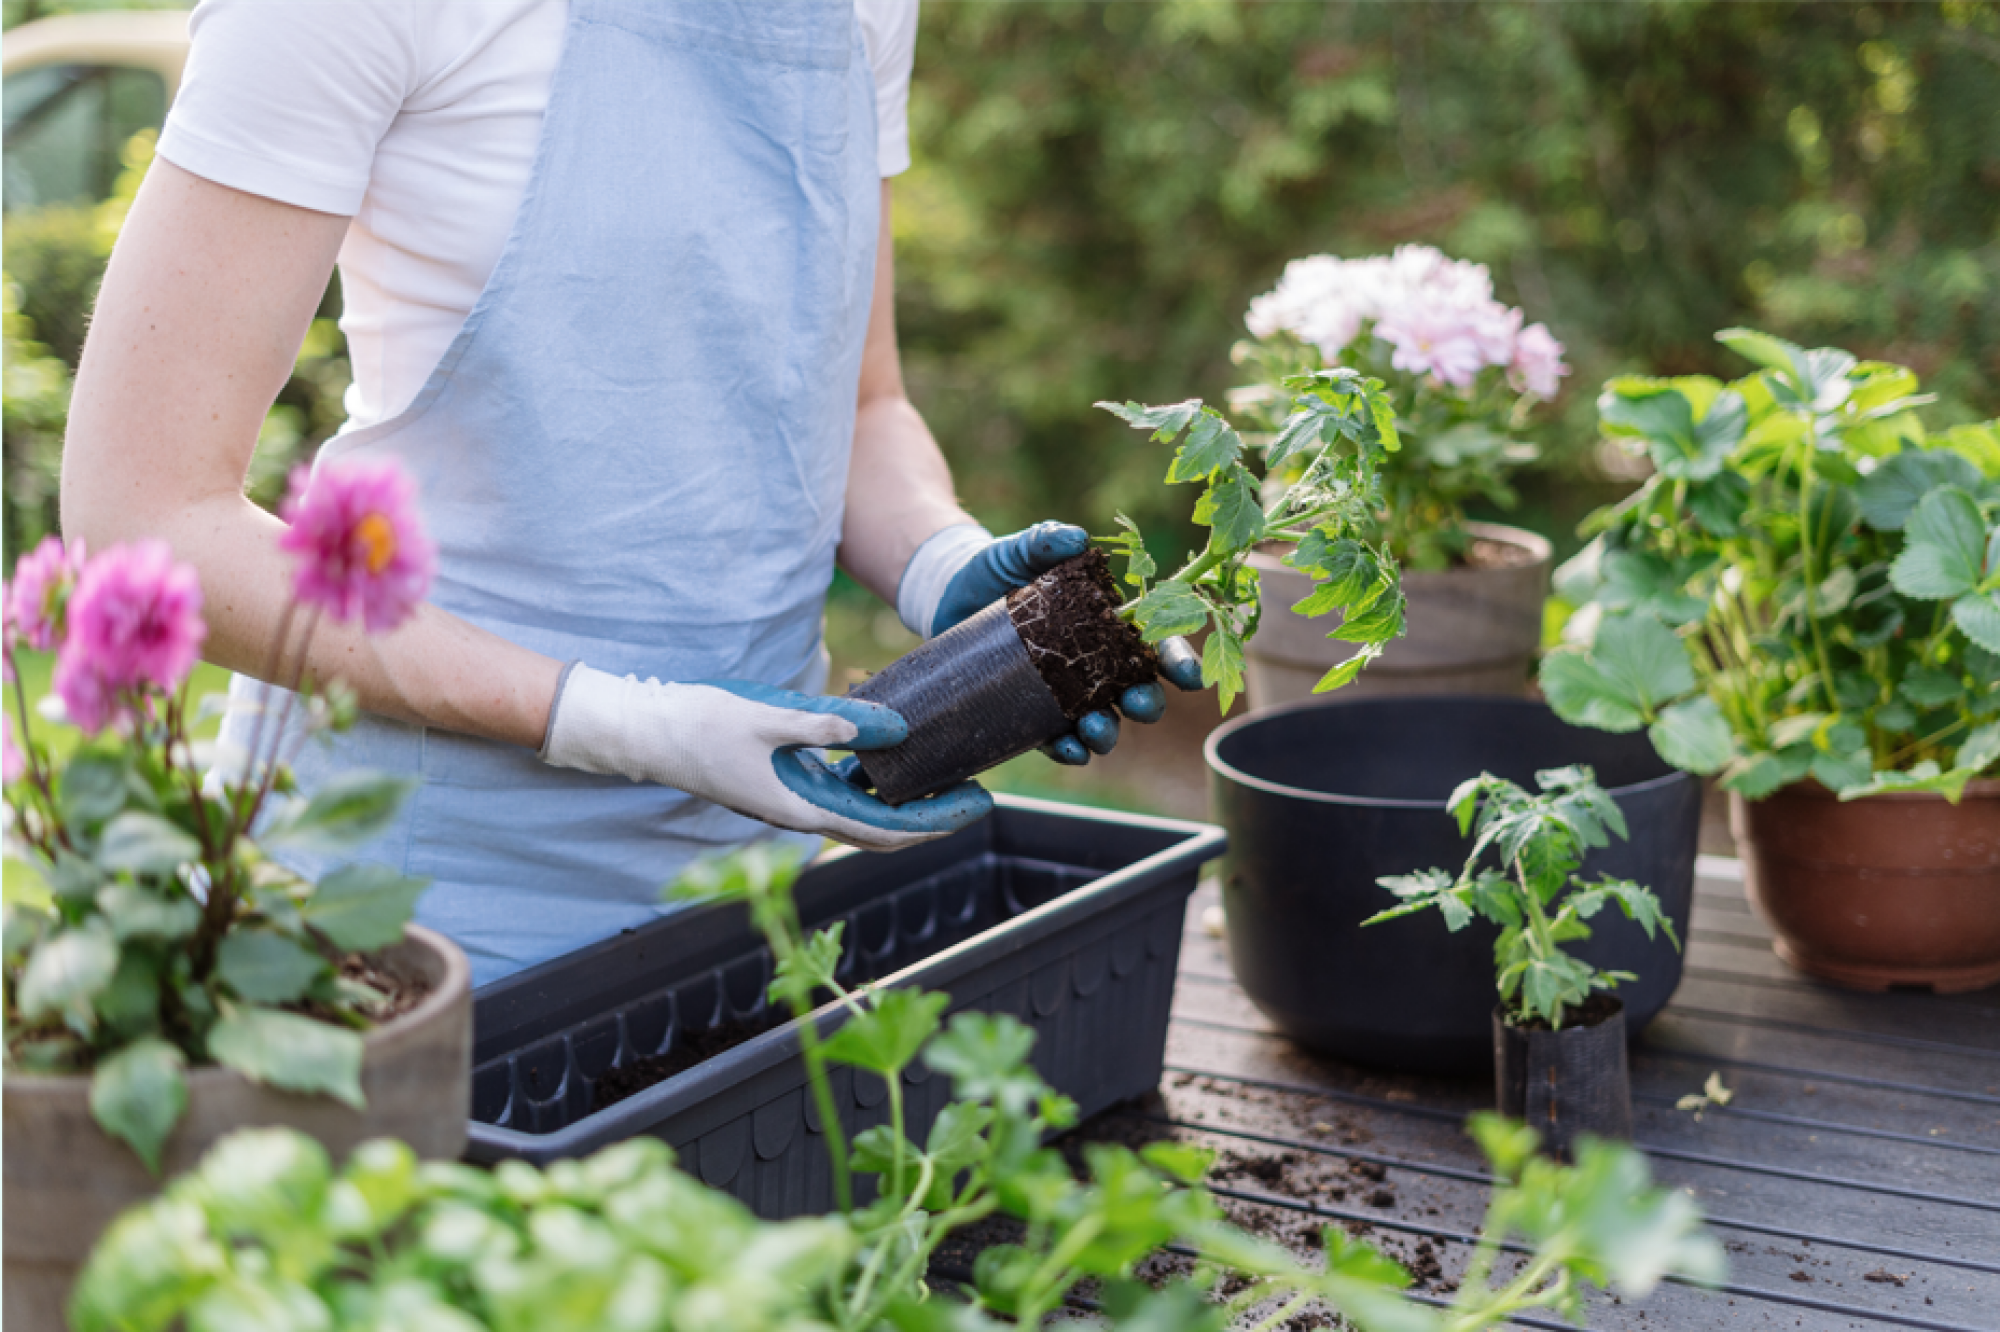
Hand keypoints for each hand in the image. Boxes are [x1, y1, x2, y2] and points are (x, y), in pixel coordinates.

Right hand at [540, 665, 991, 850]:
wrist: (645, 731)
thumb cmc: (699, 723)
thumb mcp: (770, 716)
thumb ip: (833, 723)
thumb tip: (897, 730)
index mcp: (801, 808)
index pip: (885, 830)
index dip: (936, 822)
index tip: (977, 806)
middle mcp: (801, 813)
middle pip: (882, 827)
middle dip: (932, 816)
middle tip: (978, 794)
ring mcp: (791, 799)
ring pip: (863, 811)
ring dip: (905, 800)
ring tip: (947, 774)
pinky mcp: (782, 782)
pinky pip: (840, 791)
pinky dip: (873, 782)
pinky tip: (892, 758)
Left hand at [905, 521, 1201, 767]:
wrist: (947, 593)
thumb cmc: (995, 566)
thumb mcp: (1021, 548)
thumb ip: (1046, 538)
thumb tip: (1076, 537)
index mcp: (1105, 621)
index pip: (1154, 642)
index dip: (1176, 660)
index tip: (1188, 676)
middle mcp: (1092, 661)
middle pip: (1134, 689)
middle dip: (1146, 702)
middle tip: (1140, 705)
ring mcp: (1062, 690)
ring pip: (1100, 720)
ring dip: (1107, 731)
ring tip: (1097, 731)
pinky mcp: (1028, 710)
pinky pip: (1055, 739)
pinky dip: (1069, 749)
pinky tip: (1072, 751)